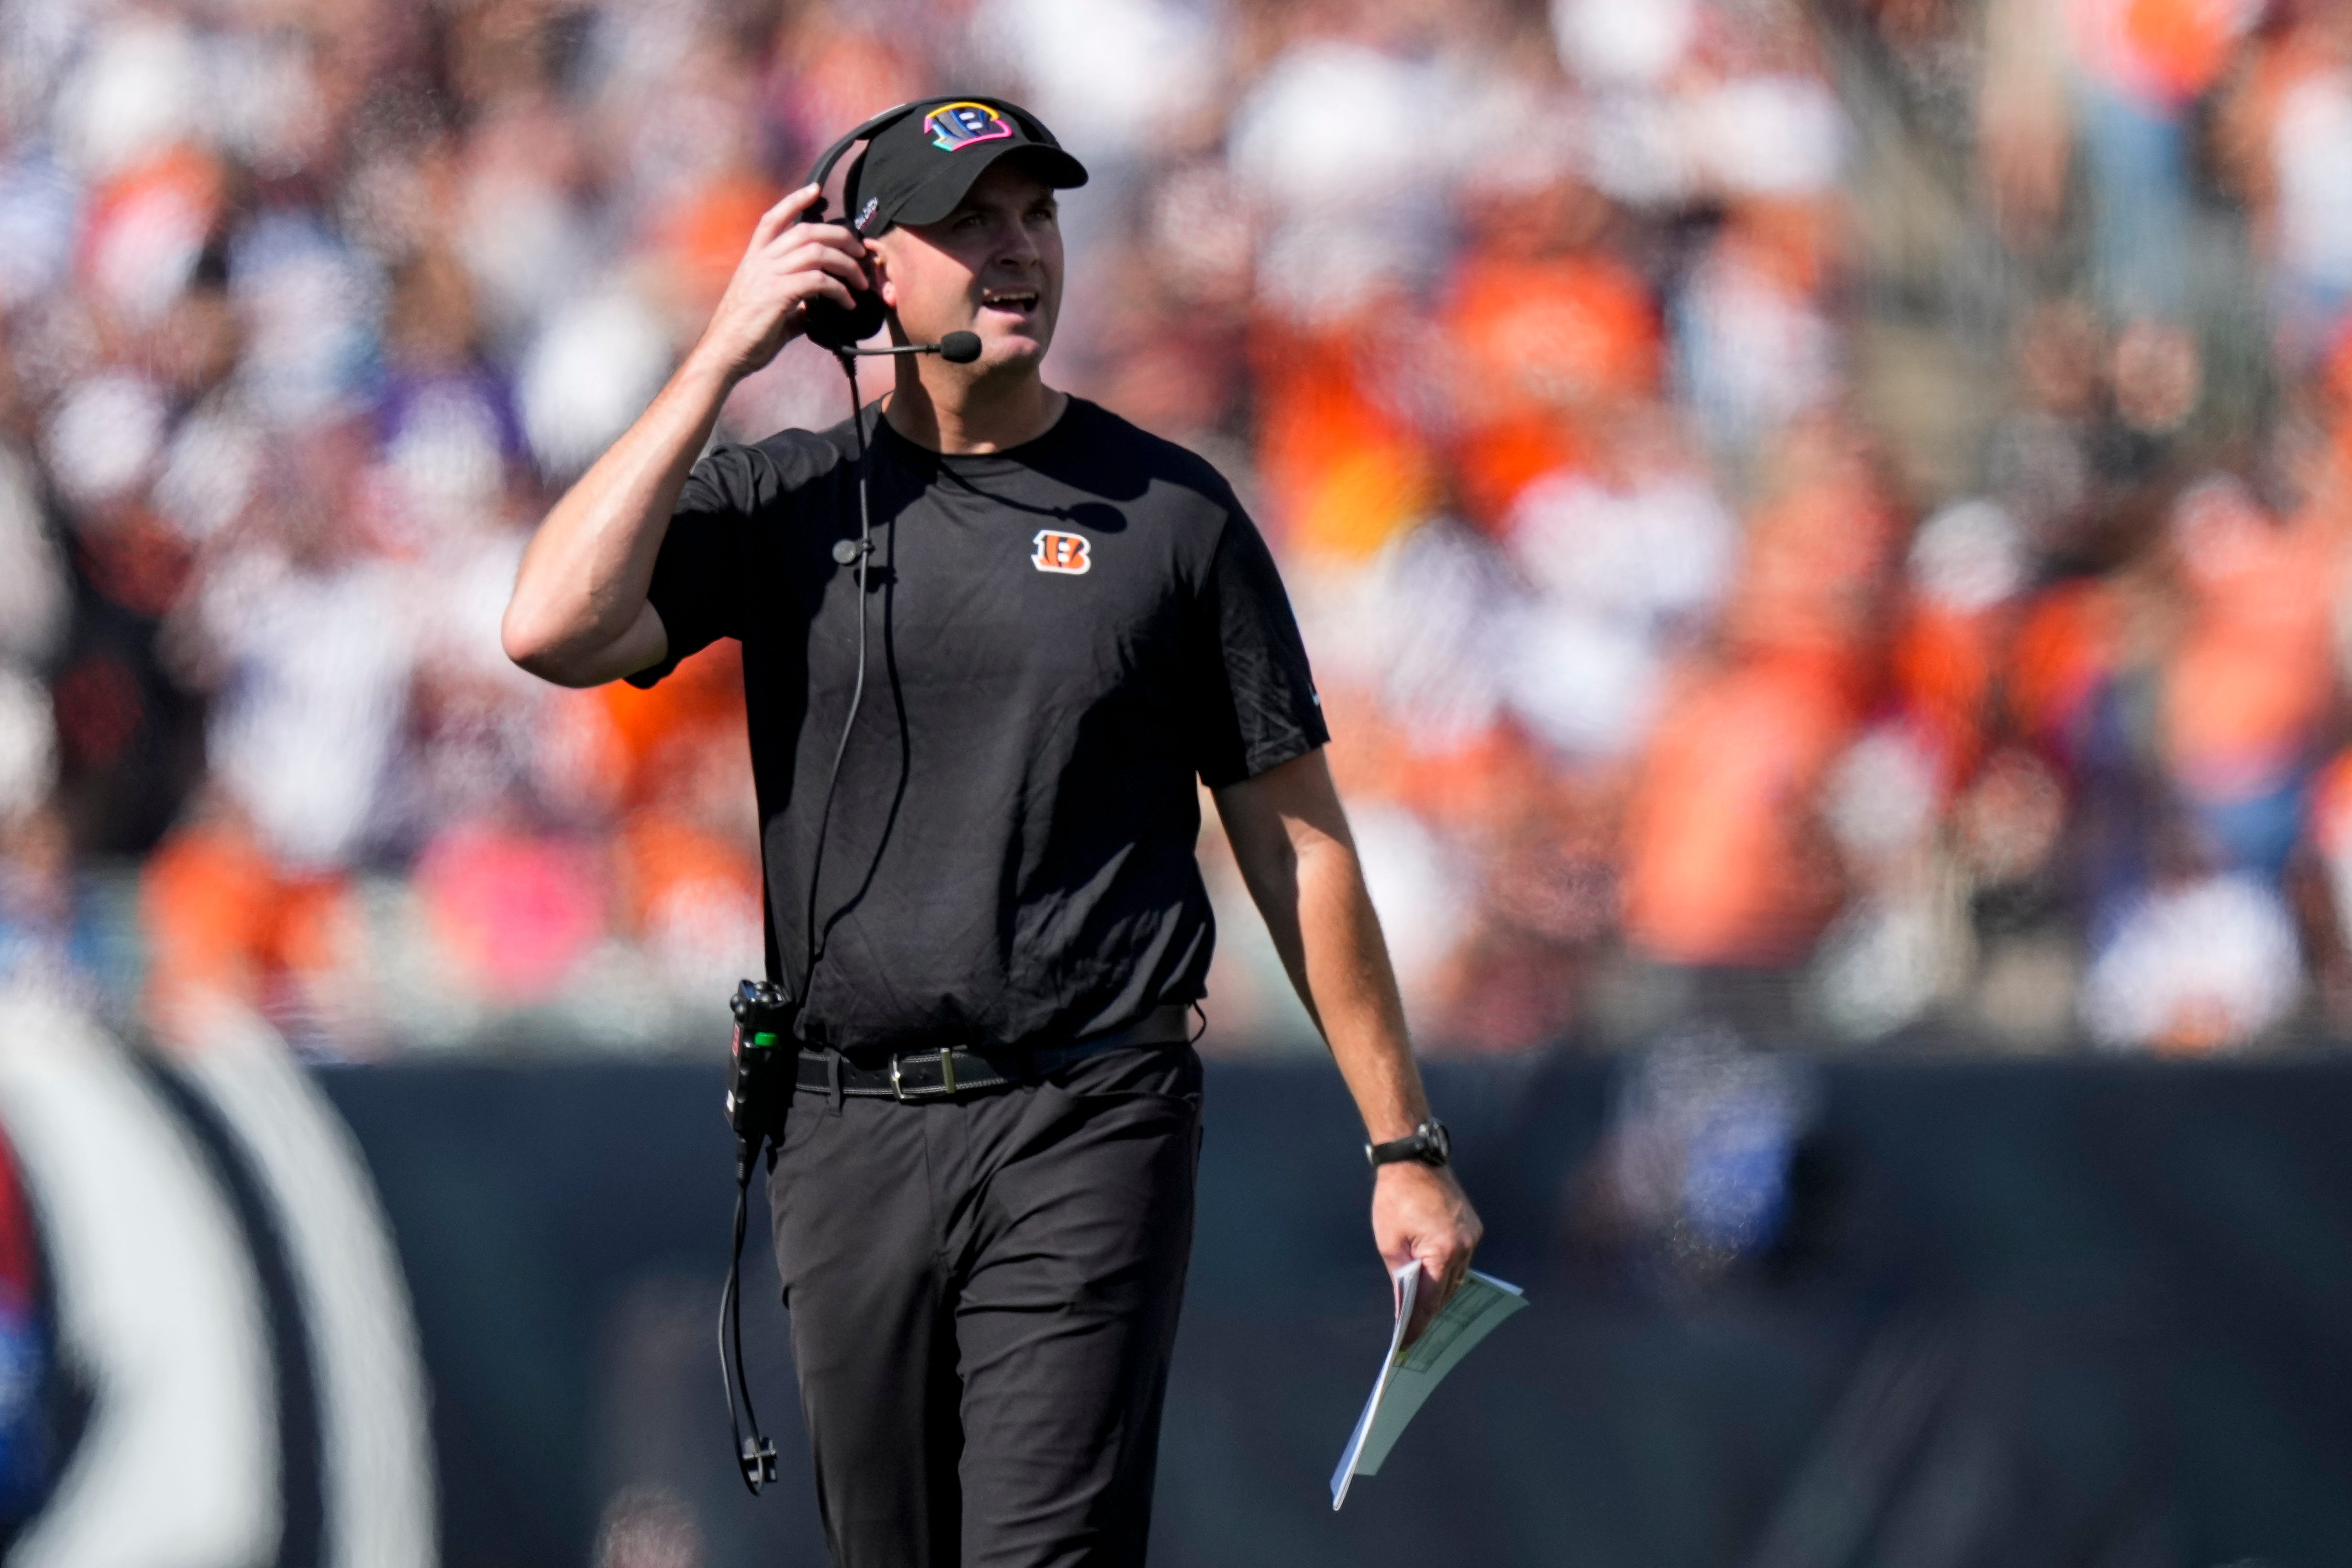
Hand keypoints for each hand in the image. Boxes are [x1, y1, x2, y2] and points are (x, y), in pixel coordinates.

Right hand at [690, 184, 872, 384]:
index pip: (773, 219)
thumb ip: (793, 304)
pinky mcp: (777, 293)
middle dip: (839, 236)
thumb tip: (812, 309)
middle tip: (860, 252)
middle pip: (806, 231)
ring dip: (846, 264)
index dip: (794, 201)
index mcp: (754, 259)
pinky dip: (839, 290)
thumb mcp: (770, 312)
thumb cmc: (745, 336)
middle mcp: (760, 261)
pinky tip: (847, 303)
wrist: (724, 354)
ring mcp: (767, 275)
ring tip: (861, 281)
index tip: (816, 191)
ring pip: (816, 251)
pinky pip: (818, 281)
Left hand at [1372, 1161, 1481, 1346]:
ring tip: (1422, 1313)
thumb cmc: (1396, 1198)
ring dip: (1440, 1293)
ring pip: (1456, 1278)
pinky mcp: (1473, 1228)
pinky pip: (1462, 1261)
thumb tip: (1405, 1306)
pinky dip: (1447, 1273)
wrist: (1414, 1159)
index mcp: (1443, 1250)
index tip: (1409, 1344)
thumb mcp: (1390, 1243)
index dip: (1418, 1324)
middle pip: (1447, 1292)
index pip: (1430, 1300)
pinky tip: (1434, 1282)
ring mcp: (1473, 1237)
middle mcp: (1465, 1246)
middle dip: (1430, 1313)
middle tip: (1414, 1333)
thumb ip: (1401, 1278)